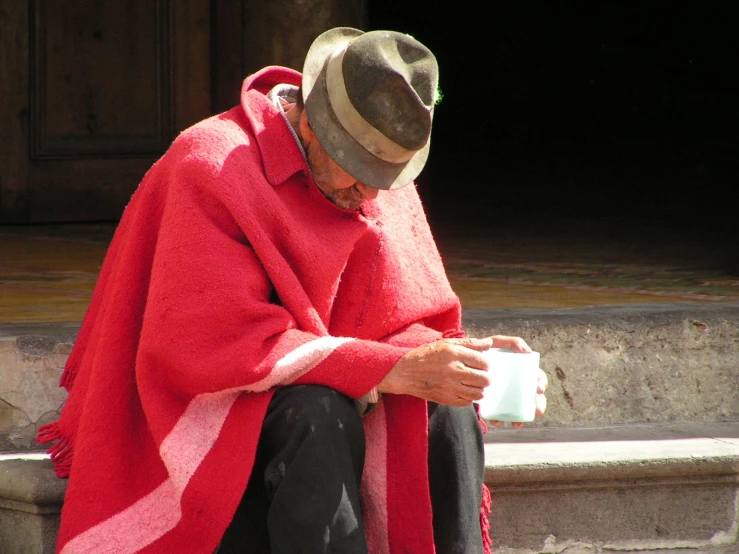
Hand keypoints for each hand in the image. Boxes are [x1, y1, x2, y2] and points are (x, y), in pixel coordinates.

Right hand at [378, 336, 493, 405]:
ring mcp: (451, 387)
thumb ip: (469, 343)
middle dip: (485, 376)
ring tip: (472, 383)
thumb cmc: (426, 355)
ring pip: (479, 393)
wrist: (406, 372)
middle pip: (485, 379)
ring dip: (478, 388)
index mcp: (455, 354)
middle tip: (479, 374)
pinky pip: (468, 402)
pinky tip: (462, 389)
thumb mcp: (446, 344)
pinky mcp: (447, 399)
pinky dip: (469, 396)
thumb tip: (489, 344)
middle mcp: (454, 371)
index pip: (484, 362)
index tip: (481, 364)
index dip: (485, 363)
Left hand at [486, 335, 547, 427]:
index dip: (542, 383)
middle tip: (537, 410)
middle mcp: (517, 384)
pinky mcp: (495, 402)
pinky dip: (501, 420)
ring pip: (520, 409)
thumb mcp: (497, 343)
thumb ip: (511, 342)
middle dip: (538, 404)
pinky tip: (498, 422)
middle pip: (533, 396)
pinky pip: (501, 414)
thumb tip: (527, 351)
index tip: (539, 388)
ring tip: (517, 422)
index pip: (537, 377)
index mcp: (521, 370)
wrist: (463, 361)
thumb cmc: (485, 351)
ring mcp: (507, 394)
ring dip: (523, 418)